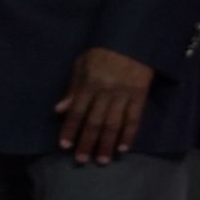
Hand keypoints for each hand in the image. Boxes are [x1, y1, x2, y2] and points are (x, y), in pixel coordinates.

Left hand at [54, 47, 154, 163]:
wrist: (133, 39)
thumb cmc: (103, 52)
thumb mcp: (82, 64)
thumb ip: (72, 88)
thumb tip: (59, 110)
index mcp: (90, 82)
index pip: (77, 110)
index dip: (70, 128)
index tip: (64, 145)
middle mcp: (106, 91)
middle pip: (95, 121)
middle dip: (87, 142)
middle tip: (81, 160)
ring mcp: (124, 95)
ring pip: (114, 124)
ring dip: (106, 144)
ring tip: (101, 160)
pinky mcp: (140, 96)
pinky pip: (134, 119)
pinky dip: (128, 135)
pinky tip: (122, 149)